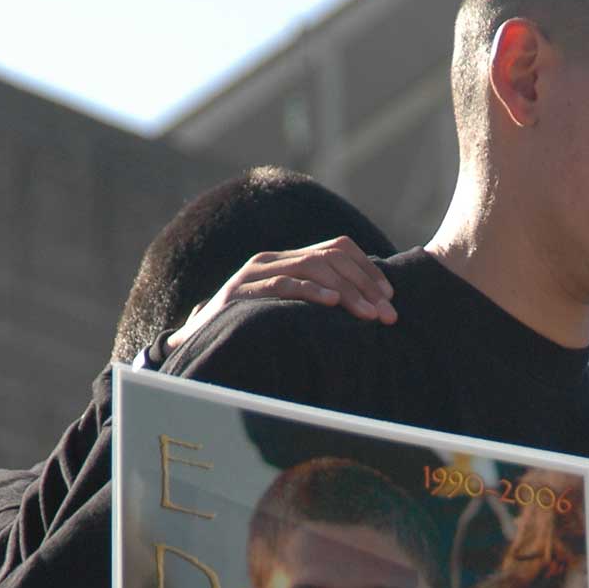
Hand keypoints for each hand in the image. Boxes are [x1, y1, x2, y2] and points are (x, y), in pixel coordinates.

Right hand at [166, 237, 396, 352]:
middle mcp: (271, 259)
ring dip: (347, 293)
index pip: (337, 247)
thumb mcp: (287, 310)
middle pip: (330, 257)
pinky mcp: (242, 292)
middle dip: (364, 286)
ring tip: (368, 315)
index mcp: (286, 259)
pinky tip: (332, 304)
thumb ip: (316, 300)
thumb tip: (366, 310)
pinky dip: (310, 291)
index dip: (367, 269)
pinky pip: (283, 285)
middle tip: (387, 315)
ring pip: (312, 268)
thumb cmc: (250, 329)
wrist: (199, 341)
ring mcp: (254, 273)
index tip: (389, 297)